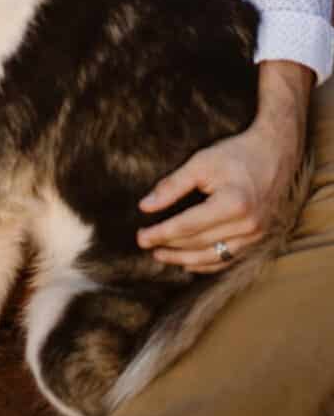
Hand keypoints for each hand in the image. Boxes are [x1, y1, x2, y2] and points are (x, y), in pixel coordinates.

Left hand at [136, 62, 311, 273]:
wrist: (275, 153)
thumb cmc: (236, 154)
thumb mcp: (201, 162)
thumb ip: (173, 186)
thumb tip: (145, 206)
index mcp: (233, 204)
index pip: (188, 226)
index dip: (161, 233)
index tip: (140, 236)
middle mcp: (248, 225)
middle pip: (199, 243)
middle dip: (169, 246)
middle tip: (144, 244)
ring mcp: (256, 235)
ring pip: (214, 256)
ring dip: (185, 259)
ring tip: (161, 256)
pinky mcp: (258, 238)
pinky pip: (229, 258)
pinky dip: (207, 262)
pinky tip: (188, 262)